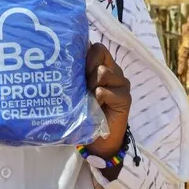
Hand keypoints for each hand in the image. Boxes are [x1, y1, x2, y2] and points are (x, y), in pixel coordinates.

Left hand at [84, 43, 130, 160]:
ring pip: (102, 72)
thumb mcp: (79, 90)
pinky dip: (95, 99)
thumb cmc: (86, 112)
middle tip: (83, 84)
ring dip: (90, 85)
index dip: (85, 54)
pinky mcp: (125, 98)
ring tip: (88, 98)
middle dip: (87, 67)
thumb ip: (77, 74)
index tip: (77, 67)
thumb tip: (62, 56)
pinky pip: (103, 91)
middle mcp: (115, 71)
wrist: (100, 140)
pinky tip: (95, 107)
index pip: (97, 48)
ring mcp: (122, 83)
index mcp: (104, 66)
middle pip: (100, 52)